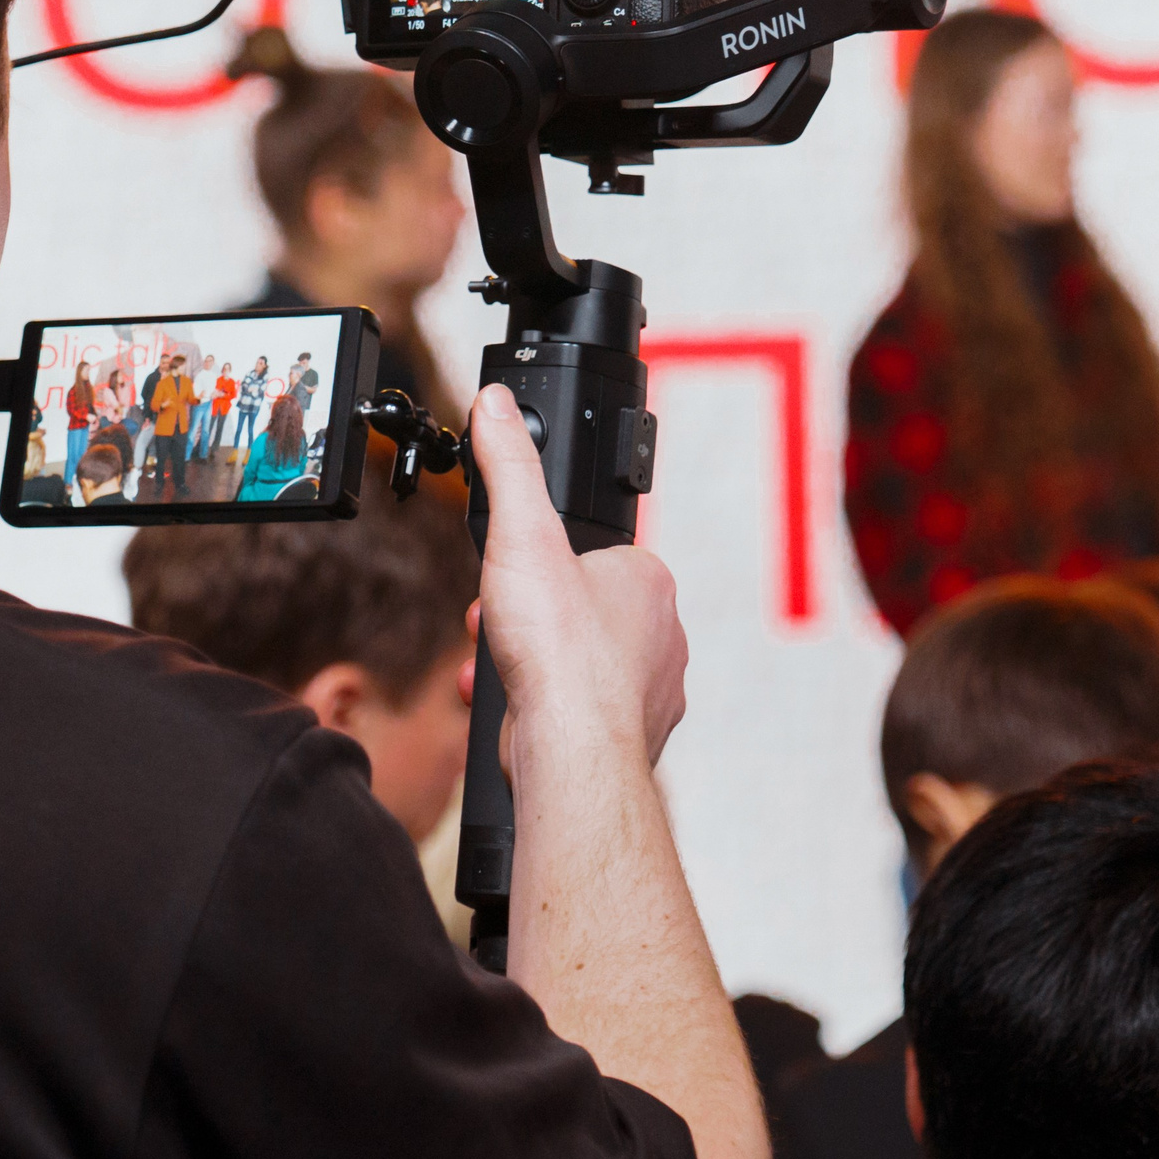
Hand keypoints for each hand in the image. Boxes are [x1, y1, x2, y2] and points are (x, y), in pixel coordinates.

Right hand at [470, 384, 686, 768]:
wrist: (570, 753)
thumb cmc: (559, 653)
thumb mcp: (521, 533)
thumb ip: (508, 464)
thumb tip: (497, 405)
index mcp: (648, 581)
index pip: (592, 553)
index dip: (542, 561)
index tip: (513, 573)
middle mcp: (661, 635)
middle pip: (579, 607)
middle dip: (531, 614)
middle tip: (499, 619)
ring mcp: (651, 690)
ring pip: (578, 661)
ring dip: (530, 659)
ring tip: (500, 663)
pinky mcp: (630, 737)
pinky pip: (577, 709)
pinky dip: (540, 704)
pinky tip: (511, 705)